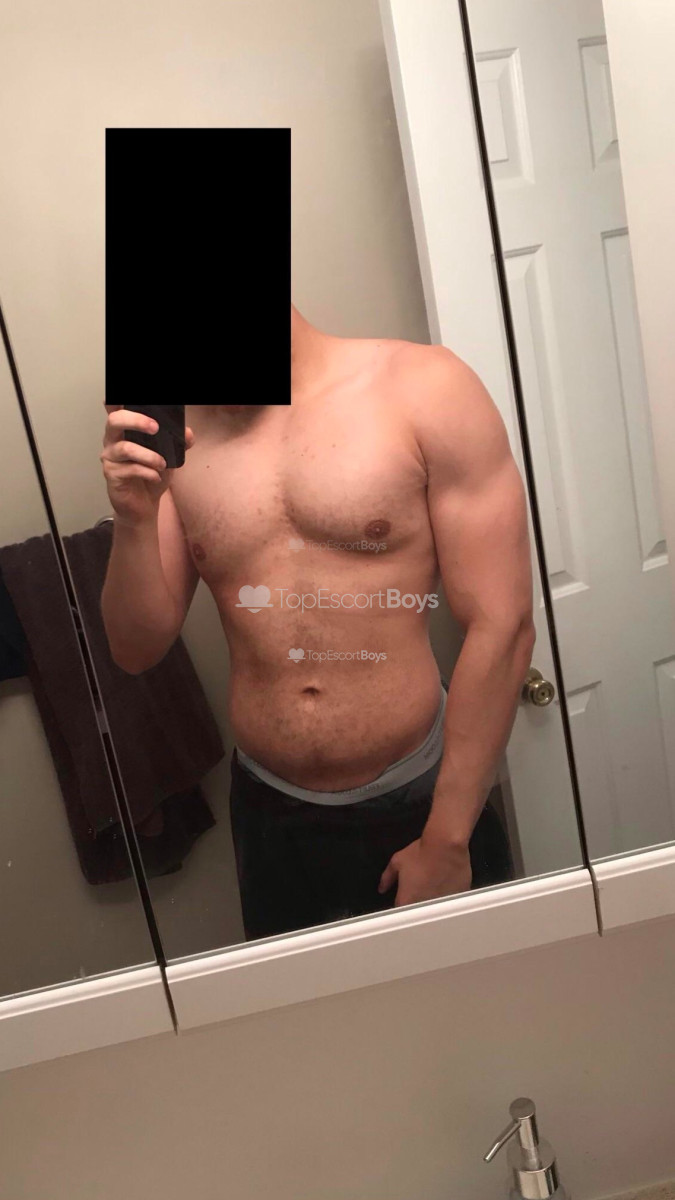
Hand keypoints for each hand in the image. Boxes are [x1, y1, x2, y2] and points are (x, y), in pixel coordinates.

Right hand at [101, 404, 194, 527]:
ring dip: (149, 455)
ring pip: (125, 448)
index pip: (115, 410)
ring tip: (162, 464)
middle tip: (155, 428)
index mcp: (124, 430)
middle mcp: (113, 440)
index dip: (114, 400)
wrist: (144, 505)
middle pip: (114, 421)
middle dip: (136, 421)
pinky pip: (130, 469)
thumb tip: (188, 433)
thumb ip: (178, 442)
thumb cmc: (152, 474)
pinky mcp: (112, 475)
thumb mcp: (169, 456)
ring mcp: (110, 458)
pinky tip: (156, 477)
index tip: (117, 395)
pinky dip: (147, 472)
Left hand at [377, 833, 471, 906]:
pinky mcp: (456, 899)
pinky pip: (449, 903)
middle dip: (417, 904)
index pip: (400, 912)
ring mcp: (441, 905)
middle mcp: (424, 907)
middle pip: (418, 913)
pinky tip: (446, 884)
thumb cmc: (422, 853)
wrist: (446, 846)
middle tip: (420, 889)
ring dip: (432, 902)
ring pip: (435, 909)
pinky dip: (446, 896)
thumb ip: (387, 877)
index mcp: (407, 900)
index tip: (405, 897)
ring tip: (434, 886)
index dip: (402, 905)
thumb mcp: (398, 861)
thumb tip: (382, 887)